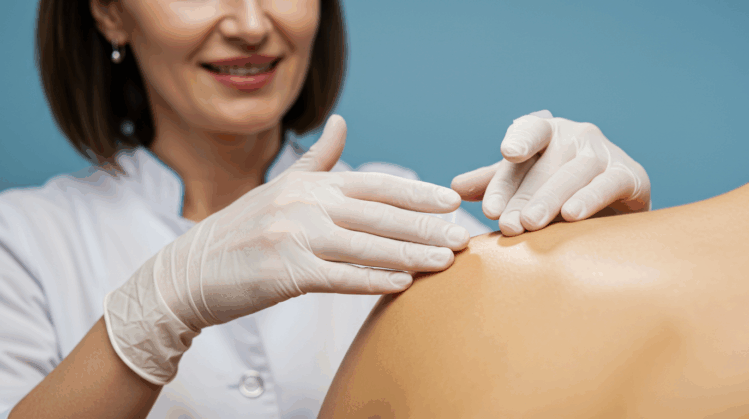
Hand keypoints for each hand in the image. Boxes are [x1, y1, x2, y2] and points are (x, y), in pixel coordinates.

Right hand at [104, 115, 469, 384]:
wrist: (190, 271)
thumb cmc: (242, 230)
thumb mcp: (279, 186)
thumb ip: (316, 158)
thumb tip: (342, 122)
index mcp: (308, 185)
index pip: (373, 185)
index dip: (415, 192)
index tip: (451, 201)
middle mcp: (303, 205)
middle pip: (378, 215)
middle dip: (425, 227)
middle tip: (462, 238)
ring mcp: (293, 238)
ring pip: (365, 247)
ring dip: (410, 256)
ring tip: (444, 263)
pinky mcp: (284, 273)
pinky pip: (338, 278)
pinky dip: (373, 281)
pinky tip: (402, 285)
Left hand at [451, 111, 650, 235]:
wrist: (614, 210)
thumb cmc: (559, 191)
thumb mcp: (524, 183)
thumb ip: (493, 182)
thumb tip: (454, 187)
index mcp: (548, 132)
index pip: (530, 130)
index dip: (520, 139)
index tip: (507, 153)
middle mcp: (577, 136)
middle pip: (545, 163)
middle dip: (522, 195)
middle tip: (505, 223)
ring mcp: (605, 153)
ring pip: (573, 174)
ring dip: (549, 199)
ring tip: (529, 223)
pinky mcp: (630, 175)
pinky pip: (608, 184)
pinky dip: (590, 198)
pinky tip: (571, 215)